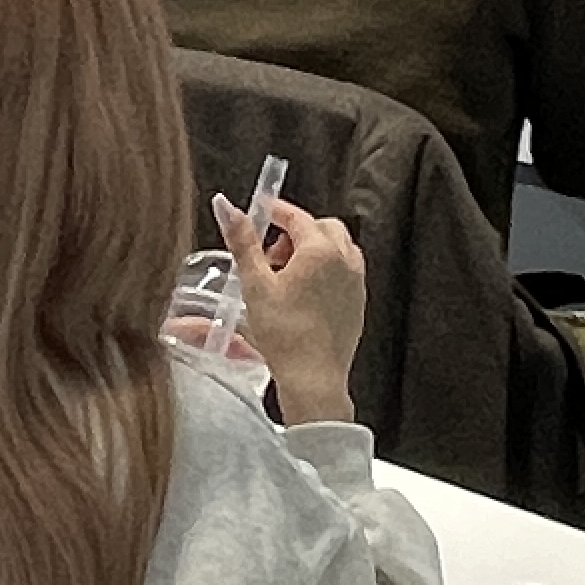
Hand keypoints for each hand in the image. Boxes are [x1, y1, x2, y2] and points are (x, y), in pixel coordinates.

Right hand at [223, 191, 363, 426]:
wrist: (313, 378)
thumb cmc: (284, 334)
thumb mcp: (255, 284)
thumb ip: (242, 241)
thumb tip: (225, 206)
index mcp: (320, 251)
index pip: (297, 216)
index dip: (276, 211)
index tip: (261, 211)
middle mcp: (345, 261)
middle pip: (320, 228)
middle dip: (295, 233)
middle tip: (270, 256)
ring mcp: (356, 282)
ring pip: (336, 249)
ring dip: (312, 251)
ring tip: (285, 277)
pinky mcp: (358, 302)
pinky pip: (344, 272)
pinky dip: (325, 271)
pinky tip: (303, 295)